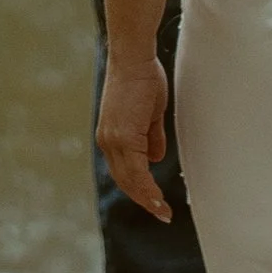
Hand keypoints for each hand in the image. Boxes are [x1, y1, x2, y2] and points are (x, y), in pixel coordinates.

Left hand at [97, 51, 171, 220]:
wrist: (133, 58)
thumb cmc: (143, 78)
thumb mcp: (149, 113)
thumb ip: (150, 137)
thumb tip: (154, 158)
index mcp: (112, 136)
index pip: (124, 172)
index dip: (139, 190)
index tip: (155, 204)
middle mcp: (108, 141)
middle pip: (125, 180)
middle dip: (144, 200)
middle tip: (162, 215)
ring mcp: (114, 139)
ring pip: (130, 179)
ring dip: (147, 199)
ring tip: (163, 212)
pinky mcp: (123, 136)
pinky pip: (136, 170)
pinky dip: (147, 187)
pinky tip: (157, 199)